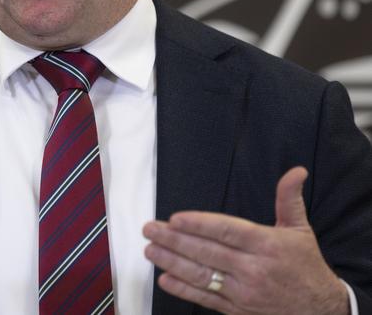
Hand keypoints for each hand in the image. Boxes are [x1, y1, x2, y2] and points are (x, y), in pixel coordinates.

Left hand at [143, 167, 348, 314]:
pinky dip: (184, 290)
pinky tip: (165, 280)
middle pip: (208, 252)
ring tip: (150, 250)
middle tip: (150, 229)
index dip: (199, 225)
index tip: (175, 218)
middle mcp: (253, 269)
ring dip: (173, 263)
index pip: (227, 231)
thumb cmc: (307, 266)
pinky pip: (207, 299)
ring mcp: (244, 293)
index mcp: (265, 245)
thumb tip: (296, 170)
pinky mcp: (238, 310)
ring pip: (203, 276)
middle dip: (175, 240)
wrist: (322, 312)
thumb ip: (289, 198)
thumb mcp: (300, 229)